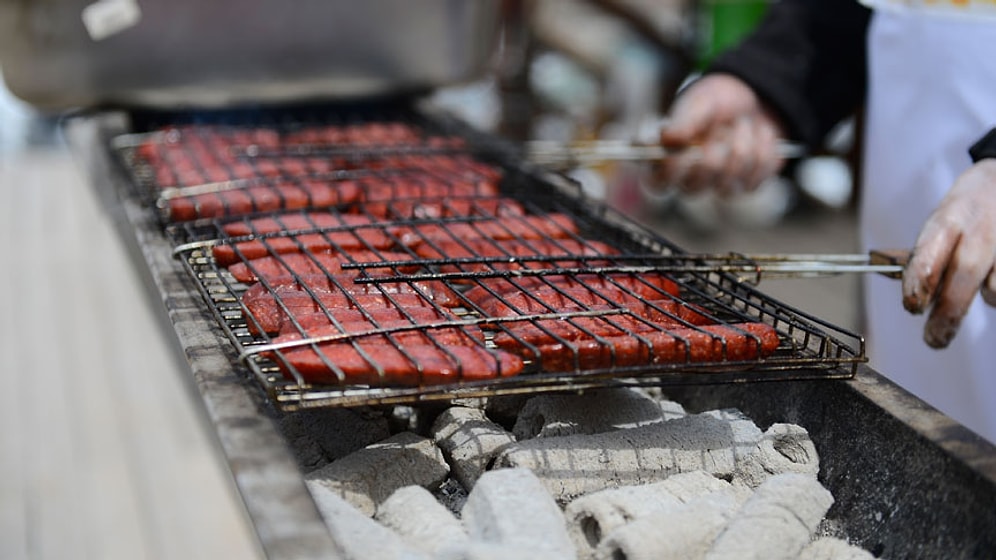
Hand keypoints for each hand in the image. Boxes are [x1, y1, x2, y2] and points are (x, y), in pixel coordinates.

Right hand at [657, 73, 787, 195]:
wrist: (754, 99)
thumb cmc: (714, 103)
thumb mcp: (699, 103)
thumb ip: (684, 120)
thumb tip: (668, 138)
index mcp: (667, 163)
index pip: (658, 183)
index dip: (670, 167)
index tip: (679, 142)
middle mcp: (690, 181)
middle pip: (697, 183)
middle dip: (712, 147)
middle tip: (721, 125)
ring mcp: (719, 186)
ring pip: (731, 173)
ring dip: (741, 139)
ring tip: (742, 122)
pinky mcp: (749, 185)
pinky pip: (759, 169)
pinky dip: (762, 143)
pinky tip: (757, 133)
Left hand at [903, 158, 995, 347]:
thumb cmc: (968, 211)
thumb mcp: (944, 220)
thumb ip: (929, 255)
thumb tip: (916, 300)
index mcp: (949, 217)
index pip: (930, 250)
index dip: (919, 281)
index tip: (912, 306)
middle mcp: (981, 229)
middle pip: (964, 276)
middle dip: (947, 313)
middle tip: (933, 340)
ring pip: (994, 290)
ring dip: (984, 296)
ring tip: (982, 279)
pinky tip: (995, 275)